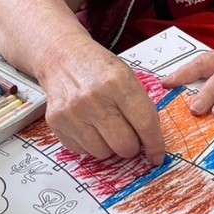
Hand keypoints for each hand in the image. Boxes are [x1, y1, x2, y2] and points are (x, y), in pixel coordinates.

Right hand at [39, 41, 164, 163]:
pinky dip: (89, 143)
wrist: (62, 57)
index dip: (154, 145)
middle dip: (130, 146)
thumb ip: (141, 107)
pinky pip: (82, 151)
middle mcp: (94, 98)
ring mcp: (73, 112)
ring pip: (103, 153)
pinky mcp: (56, 122)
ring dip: (108, 146)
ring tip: (104, 126)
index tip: (156, 155)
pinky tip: (88, 125)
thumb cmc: (97, 68)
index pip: (145, 123)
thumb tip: (152, 144)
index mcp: (118, 82)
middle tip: (128, 136)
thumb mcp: (127, 76)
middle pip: (124, 145)